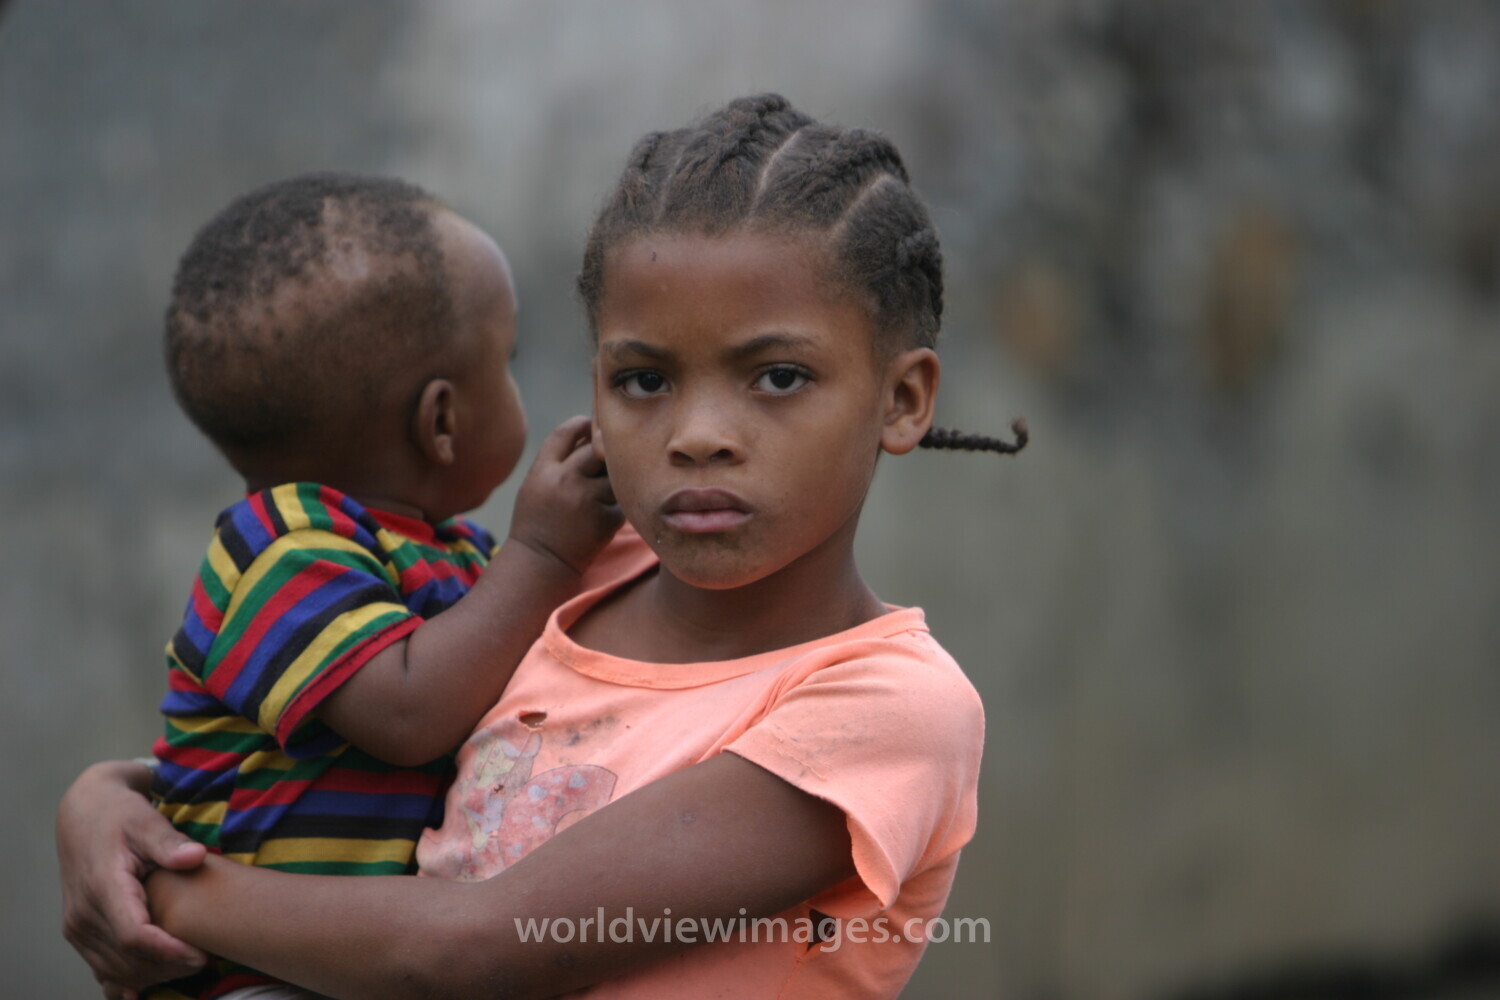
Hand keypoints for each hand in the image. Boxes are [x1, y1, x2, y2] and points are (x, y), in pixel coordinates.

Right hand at [57, 761, 208, 998]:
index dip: (168, 951)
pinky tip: (146, 990)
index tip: (201, 955)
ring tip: (190, 967)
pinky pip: (100, 967)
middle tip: (207, 961)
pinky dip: (124, 981)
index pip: (133, 935)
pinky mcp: (78, 932)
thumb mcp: (146, 819)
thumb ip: (169, 841)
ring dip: (151, 976)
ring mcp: (77, 926)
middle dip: (168, 968)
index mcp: (102, 886)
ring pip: (113, 969)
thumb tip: (196, 856)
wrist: (85, 813)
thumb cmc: (120, 814)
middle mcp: (83, 913)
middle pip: (126, 960)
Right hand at [509, 416, 621, 574]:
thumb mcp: (536, 484)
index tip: (591, 426)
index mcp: (543, 471)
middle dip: (603, 451)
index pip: (566, 432)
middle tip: (602, 460)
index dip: (582, 424)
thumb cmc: (539, 520)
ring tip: (597, 493)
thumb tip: (593, 431)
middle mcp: (565, 482)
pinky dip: (616, 503)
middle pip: (596, 448)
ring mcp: (587, 501)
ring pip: (613, 474)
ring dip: (612, 478)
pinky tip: (600, 514)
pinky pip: (621, 499)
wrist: (541, 563)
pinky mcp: (607, 520)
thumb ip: (559, 459)